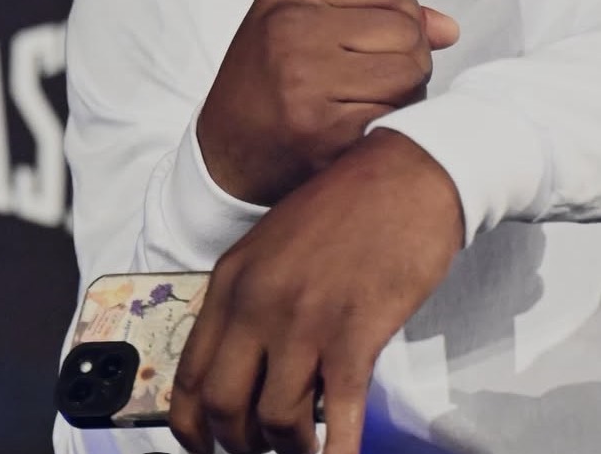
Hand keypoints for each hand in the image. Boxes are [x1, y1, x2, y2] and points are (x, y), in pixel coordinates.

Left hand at [170, 128, 463, 453]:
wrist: (409, 174)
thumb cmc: (350, 206)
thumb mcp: (277, 243)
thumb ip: (253, 299)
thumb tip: (248, 369)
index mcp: (233, 278)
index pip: (190, 376)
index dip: (191, 427)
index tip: (204, 447)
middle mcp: (258, 303)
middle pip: (224, 408)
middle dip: (240, 444)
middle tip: (262, 449)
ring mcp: (305, 321)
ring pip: (275, 421)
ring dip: (291, 448)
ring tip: (308, 446)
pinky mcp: (354, 336)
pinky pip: (337, 419)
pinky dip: (335, 453)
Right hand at [197, 0, 458, 205]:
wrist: (221, 157)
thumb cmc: (264, 86)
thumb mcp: (298, 25)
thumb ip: (371, 12)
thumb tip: (446, 27)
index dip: (403, 9)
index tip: (386, 32)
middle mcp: (291, 31)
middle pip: (406, 29)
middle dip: (408, 53)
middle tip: (380, 74)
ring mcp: (306, 82)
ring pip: (411, 71)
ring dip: (406, 90)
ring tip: (373, 98)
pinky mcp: (324, 132)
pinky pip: (397, 114)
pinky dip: (391, 121)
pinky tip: (363, 124)